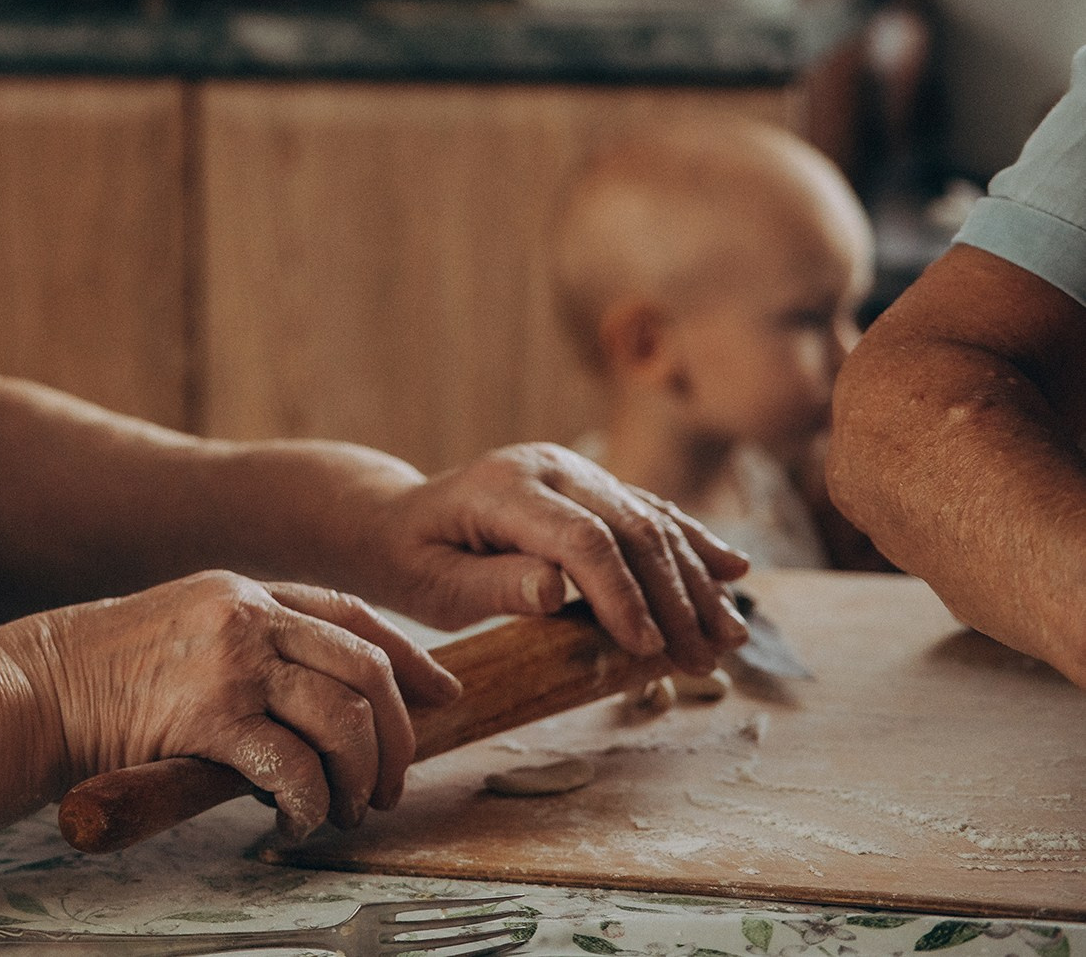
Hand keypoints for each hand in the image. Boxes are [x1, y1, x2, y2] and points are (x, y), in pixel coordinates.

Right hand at [0, 571, 462, 841]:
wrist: (32, 689)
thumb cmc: (99, 674)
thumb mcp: (181, 627)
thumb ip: (242, 640)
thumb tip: (311, 689)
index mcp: (242, 590)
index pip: (353, 614)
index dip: (409, 657)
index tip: (443, 694)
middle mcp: (246, 615)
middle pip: (367, 668)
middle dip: (399, 736)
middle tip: (391, 785)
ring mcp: (231, 662)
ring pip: (345, 720)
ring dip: (361, 779)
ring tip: (347, 810)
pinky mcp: (211, 716)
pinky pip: (295, 768)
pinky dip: (311, 805)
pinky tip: (298, 821)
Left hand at [364, 444, 750, 673]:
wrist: (396, 519)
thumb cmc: (410, 560)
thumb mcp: (434, 584)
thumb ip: (493, 585)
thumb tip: (554, 591)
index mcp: (503, 489)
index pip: (582, 540)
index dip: (622, 594)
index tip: (648, 649)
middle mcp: (547, 468)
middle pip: (630, 528)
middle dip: (675, 599)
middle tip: (706, 660)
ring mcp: (573, 471)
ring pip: (651, 520)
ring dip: (696, 581)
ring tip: (729, 637)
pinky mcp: (589, 484)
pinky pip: (649, 511)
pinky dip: (691, 545)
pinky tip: (732, 571)